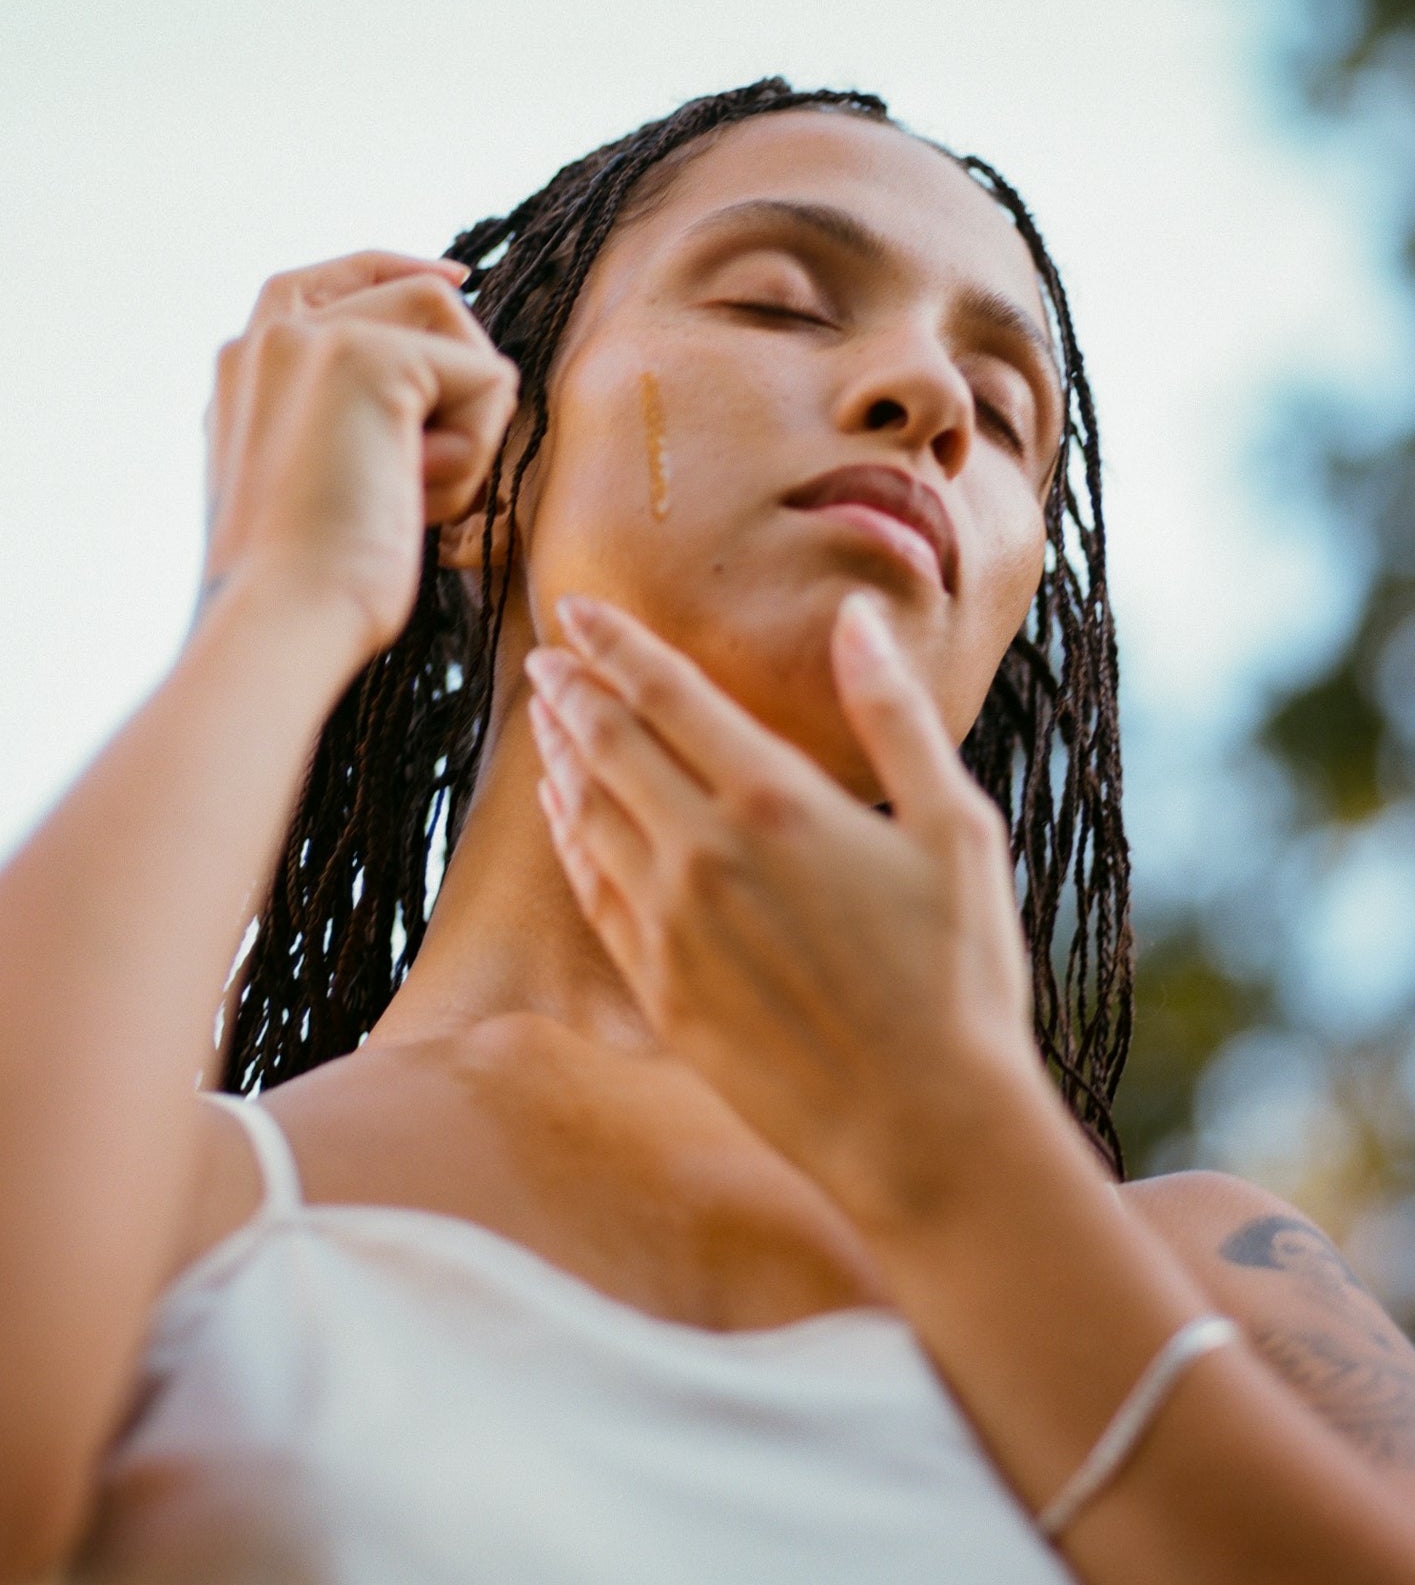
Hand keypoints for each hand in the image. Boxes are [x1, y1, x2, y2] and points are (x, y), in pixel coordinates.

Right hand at [201, 250, 518, 668]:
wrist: (280, 620)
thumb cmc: (308, 589)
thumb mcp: (318, 487)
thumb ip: (350, 424)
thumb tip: (428, 396)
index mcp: (246, 369)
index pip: (331, 280)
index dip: (402, 270)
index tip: (458, 281)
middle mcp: (268, 337)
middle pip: (421, 296)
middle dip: (457, 390)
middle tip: (418, 482)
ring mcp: (311, 337)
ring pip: (462, 336)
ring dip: (469, 426)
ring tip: (413, 492)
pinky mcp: (365, 355)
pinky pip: (490, 380)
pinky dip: (478, 451)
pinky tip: (418, 498)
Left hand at [524, 592, 1046, 1232]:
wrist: (922, 1129)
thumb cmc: (958, 974)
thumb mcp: (956, 827)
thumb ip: (895, 714)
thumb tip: (860, 616)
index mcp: (776, 801)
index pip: (669, 696)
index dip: (616, 644)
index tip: (575, 608)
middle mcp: (705, 854)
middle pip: (612, 747)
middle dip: (573, 690)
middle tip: (545, 655)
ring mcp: (673, 927)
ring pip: (590, 816)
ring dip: (562, 756)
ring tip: (545, 720)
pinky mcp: (660, 990)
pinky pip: (595, 893)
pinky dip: (571, 840)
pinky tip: (564, 816)